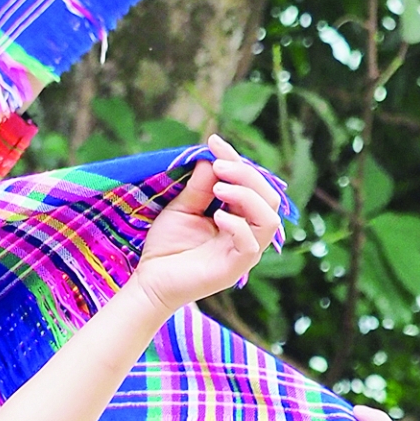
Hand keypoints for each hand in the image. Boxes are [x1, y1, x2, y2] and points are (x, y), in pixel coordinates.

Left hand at [130, 138, 282, 314]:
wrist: (151, 279)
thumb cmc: (167, 245)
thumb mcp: (183, 207)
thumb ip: (200, 186)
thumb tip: (212, 159)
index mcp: (239, 216)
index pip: (252, 183)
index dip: (236, 160)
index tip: (214, 141)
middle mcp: (247, 232)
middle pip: (269, 197)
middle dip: (246, 175)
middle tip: (218, 166)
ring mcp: (244, 251)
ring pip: (269, 218)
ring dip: (246, 196)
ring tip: (218, 188)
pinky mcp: (235, 268)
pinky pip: (251, 245)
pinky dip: (237, 225)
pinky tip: (217, 216)